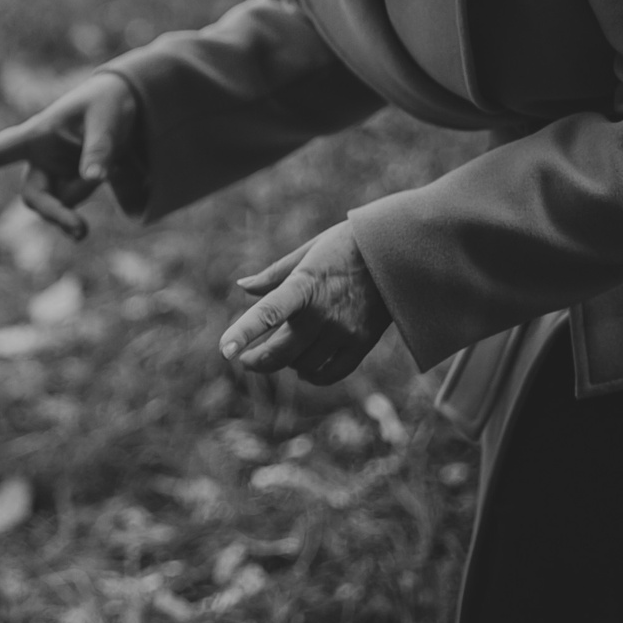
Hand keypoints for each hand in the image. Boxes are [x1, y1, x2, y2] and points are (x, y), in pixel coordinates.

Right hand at [0, 71, 137, 241]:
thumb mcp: (108, 120)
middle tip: (82, 232)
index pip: (0, 151)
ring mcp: (53, 174)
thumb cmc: (108, 104)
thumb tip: (94, 178)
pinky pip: (78, 202)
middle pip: (34, 197)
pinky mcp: (69, 187)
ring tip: (113, 160)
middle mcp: (39, 158)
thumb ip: (100, 148)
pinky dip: (93, 191)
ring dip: (85, 194)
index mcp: (37, 133)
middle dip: (56, 215)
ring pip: (63, 202)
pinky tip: (108, 170)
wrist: (125, 109)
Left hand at [219, 220, 393, 385]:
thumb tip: (242, 288)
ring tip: (285, 350)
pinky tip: (304, 368)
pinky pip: (330, 374)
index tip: (224, 351)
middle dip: (258, 360)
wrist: (398, 253)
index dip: (244, 333)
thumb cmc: (346, 247)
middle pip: (281, 353)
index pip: (268, 313)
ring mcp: (344, 331)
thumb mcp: (308, 251)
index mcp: (304, 284)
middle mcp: (323, 312)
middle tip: (247, 359)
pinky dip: (312, 375)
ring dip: (287, 363)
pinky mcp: (362, 343)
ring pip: (302, 365)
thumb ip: (274, 275)